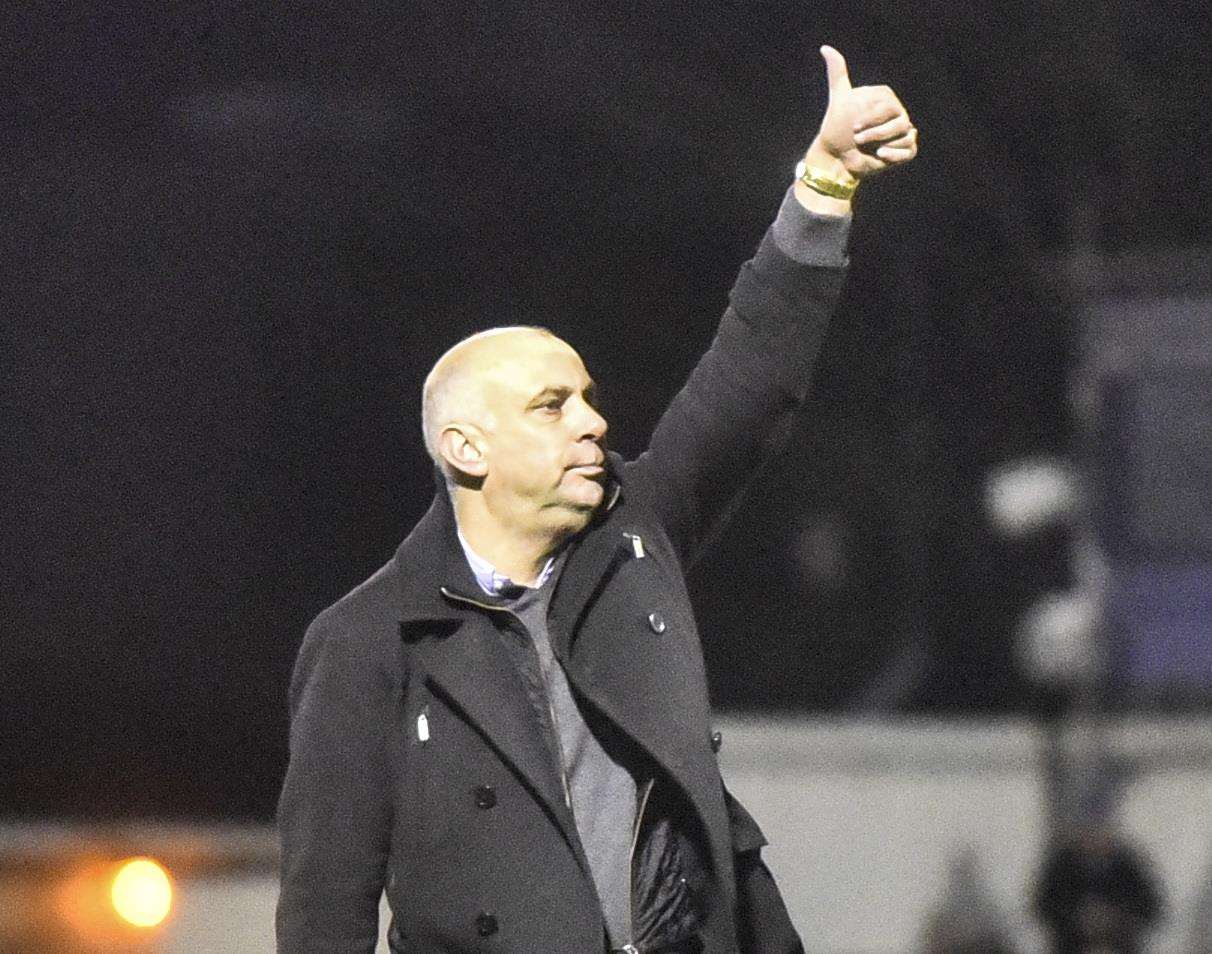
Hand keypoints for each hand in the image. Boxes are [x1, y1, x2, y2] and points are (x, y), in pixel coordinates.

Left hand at [805, 46, 917, 183]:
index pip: (889, 104)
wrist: (837, 158)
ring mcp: (902, 133)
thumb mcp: (838, 99)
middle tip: (858, 138)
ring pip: (905, 135)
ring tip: (869, 148)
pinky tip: (880, 156)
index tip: (854, 126)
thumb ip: (838, 74)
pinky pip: (909, 150)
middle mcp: (897, 114)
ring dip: (882, 143)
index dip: (871, 117)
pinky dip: (894, 155)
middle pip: (899, 120)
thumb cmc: (837, 129)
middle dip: (876, 132)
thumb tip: (825, 48)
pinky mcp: (904, 151)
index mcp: (886, 100)